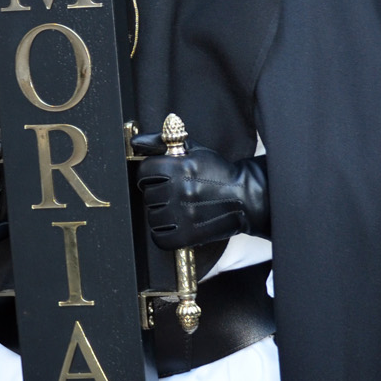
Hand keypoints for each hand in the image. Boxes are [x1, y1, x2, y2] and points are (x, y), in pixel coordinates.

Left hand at [132, 134, 268, 250]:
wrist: (245, 196)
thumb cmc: (217, 171)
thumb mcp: (193, 150)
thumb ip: (162, 142)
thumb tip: (135, 143)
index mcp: (181, 166)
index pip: (144, 171)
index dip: (148, 174)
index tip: (156, 178)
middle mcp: (182, 189)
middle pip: (148, 195)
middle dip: (157, 194)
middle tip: (171, 194)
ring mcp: (186, 213)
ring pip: (153, 217)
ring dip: (160, 214)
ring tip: (175, 209)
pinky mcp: (190, 235)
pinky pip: (161, 238)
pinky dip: (164, 234)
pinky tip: (175, 225)